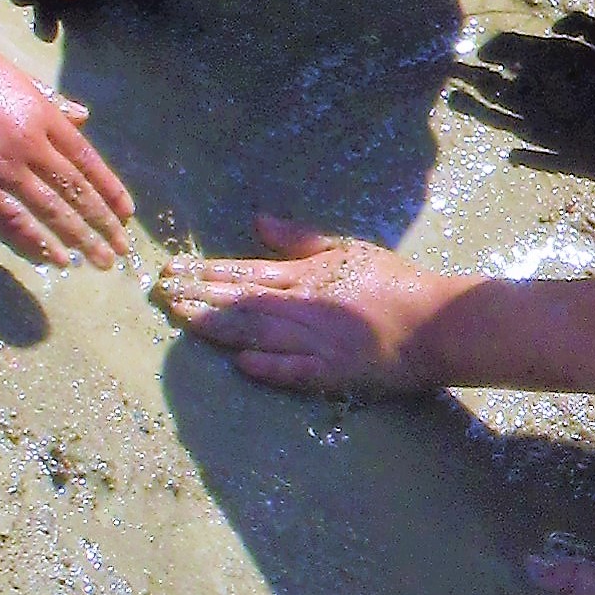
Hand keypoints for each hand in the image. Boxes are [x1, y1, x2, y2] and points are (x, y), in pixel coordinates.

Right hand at [0, 43, 134, 266]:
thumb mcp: (12, 74)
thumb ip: (49, 100)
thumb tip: (84, 116)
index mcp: (41, 116)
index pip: (87, 159)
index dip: (110, 189)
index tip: (126, 212)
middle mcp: (30, 145)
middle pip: (76, 190)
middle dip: (103, 222)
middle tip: (120, 249)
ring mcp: (2, 169)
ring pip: (51, 210)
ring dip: (79, 239)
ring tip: (99, 261)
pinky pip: (10, 221)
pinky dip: (34, 242)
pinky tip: (53, 258)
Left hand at [150, 212, 462, 394]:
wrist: (437, 322)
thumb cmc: (395, 284)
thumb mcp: (349, 249)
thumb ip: (301, 240)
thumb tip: (258, 222)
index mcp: (306, 276)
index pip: (244, 272)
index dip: (204, 272)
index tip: (170, 270)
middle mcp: (305, 306)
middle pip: (241, 301)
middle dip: (197, 297)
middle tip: (157, 294)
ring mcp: (319, 341)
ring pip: (259, 332)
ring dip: (218, 327)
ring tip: (181, 320)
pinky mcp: (335, 373)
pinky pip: (298, 371)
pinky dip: (270, 367)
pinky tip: (240, 365)